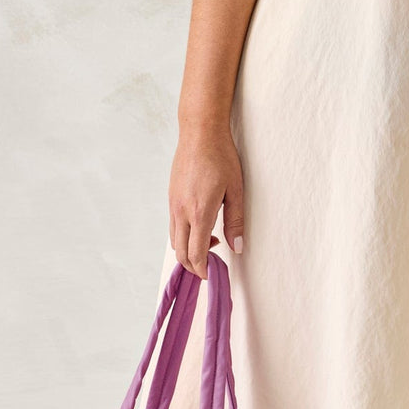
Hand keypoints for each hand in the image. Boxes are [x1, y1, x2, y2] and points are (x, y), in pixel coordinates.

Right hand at [168, 120, 244, 278]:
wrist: (199, 132)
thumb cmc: (221, 158)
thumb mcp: (236, 191)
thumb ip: (235, 222)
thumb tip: (237, 248)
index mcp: (199, 212)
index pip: (196, 253)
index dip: (203, 270)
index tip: (212, 276)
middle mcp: (181, 211)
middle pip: (180, 252)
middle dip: (193, 266)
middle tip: (210, 268)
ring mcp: (173, 204)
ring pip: (174, 240)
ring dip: (188, 251)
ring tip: (210, 245)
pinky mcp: (171, 198)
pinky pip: (173, 226)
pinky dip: (184, 237)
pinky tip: (201, 228)